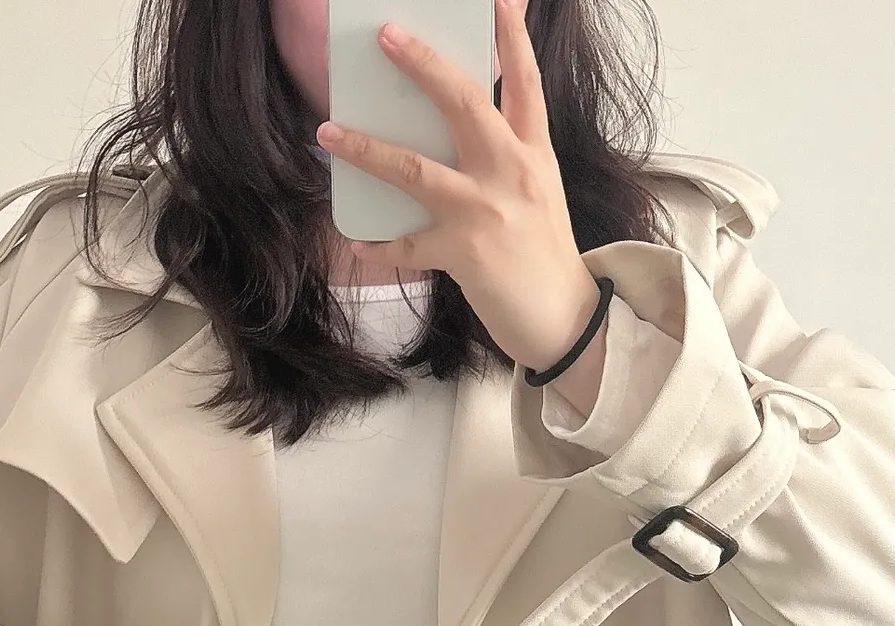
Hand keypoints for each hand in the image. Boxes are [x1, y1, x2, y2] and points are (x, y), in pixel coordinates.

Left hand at [314, 0, 603, 372]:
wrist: (565, 320)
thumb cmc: (545, 256)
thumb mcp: (539, 193)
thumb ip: (507, 157)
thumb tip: (461, 132)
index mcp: (534, 153)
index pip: (525, 83)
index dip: (511, 37)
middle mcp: (512, 172)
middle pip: (465, 105)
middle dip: (424, 66)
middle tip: (387, 36)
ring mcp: (486, 211)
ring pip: (417, 169)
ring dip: (367, 149)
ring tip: (329, 133)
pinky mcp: (464, 253)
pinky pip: (407, 244)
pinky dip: (378, 245)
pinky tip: (356, 242)